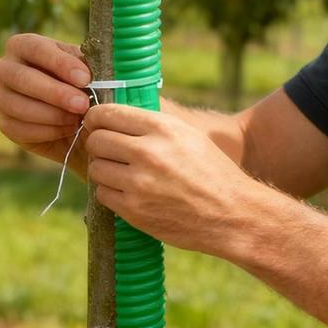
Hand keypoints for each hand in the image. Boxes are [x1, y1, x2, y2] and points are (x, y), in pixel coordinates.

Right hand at [0, 33, 91, 168]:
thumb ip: (87, 66)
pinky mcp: (5, 123)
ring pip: (20, 107)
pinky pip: (21, 129)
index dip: (60, 63)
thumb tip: (93, 72)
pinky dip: (48, 131)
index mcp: (22, 45)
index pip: (36, 48)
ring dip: (54, 115)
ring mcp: (0, 97)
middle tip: (83, 104)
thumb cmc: (79, 83)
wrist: (74, 116)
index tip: (84, 78)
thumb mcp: (85, 67)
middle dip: (56, 93)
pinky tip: (67, 129)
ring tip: (78, 119)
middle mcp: (4, 69)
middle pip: (23, 79)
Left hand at [83, 103, 261, 255]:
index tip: (96, 123)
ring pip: (96, 168)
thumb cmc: (211, 171)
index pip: (107, 114)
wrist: (231, 214)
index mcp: (162, 128)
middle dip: (98, 144)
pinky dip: (111, 192)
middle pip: (96, 140)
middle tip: (108, 151)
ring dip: (104, 169)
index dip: (96, 118)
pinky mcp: (134, 210)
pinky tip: (128, 192)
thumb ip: (152, 123)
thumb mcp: (187, 134)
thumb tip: (115, 114)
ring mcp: (139, 183)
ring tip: (121, 173)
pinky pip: (102, 194)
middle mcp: (147, 152)